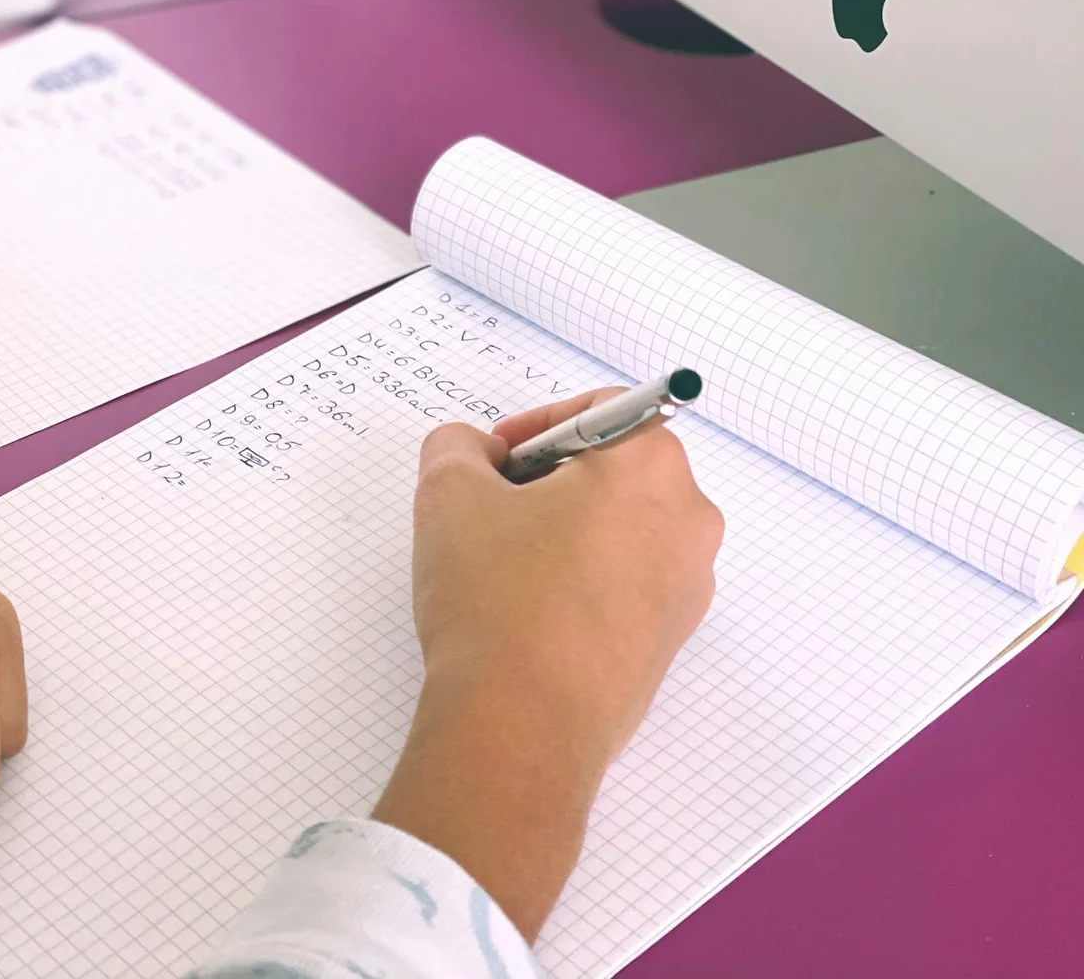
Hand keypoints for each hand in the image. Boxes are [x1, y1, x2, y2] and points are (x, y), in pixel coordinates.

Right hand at [372, 389, 722, 940]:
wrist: (522, 727)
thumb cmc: (497, 600)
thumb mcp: (449, 495)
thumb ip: (456, 446)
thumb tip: (472, 451)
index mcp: (651, 467)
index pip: (602, 410)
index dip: (538, 424)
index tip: (495, 458)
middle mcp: (689, 520)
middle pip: (619, 468)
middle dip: (552, 478)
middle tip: (492, 506)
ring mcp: (688, 587)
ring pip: (623, 528)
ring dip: (566, 529)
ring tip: (503, 563)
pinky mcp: (670, 641)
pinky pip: (627, 583)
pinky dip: (583, 579)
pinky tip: (529, 609)